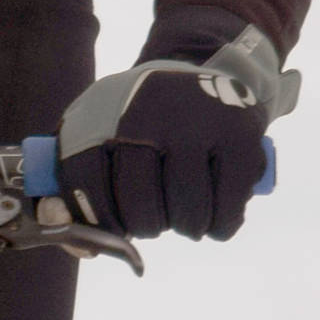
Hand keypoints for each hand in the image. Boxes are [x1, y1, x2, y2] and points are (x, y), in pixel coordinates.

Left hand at [55, 19, 297, 242]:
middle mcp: (147, 113)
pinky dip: (222, 225)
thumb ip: (78, 190)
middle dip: (147, 225)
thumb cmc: (137, 122)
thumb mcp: (96, 132)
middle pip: (140, 204)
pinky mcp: (241, 133)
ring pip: (188, 210)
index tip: (115, 226)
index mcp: (101, 113)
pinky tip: (215, 222)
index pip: (87, 181)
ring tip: (187, 220)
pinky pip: (229, 204)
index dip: (99, 219)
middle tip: (154, 223)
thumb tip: (85, 249)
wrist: (198, 70)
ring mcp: (197, 122)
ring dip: (187, 228)